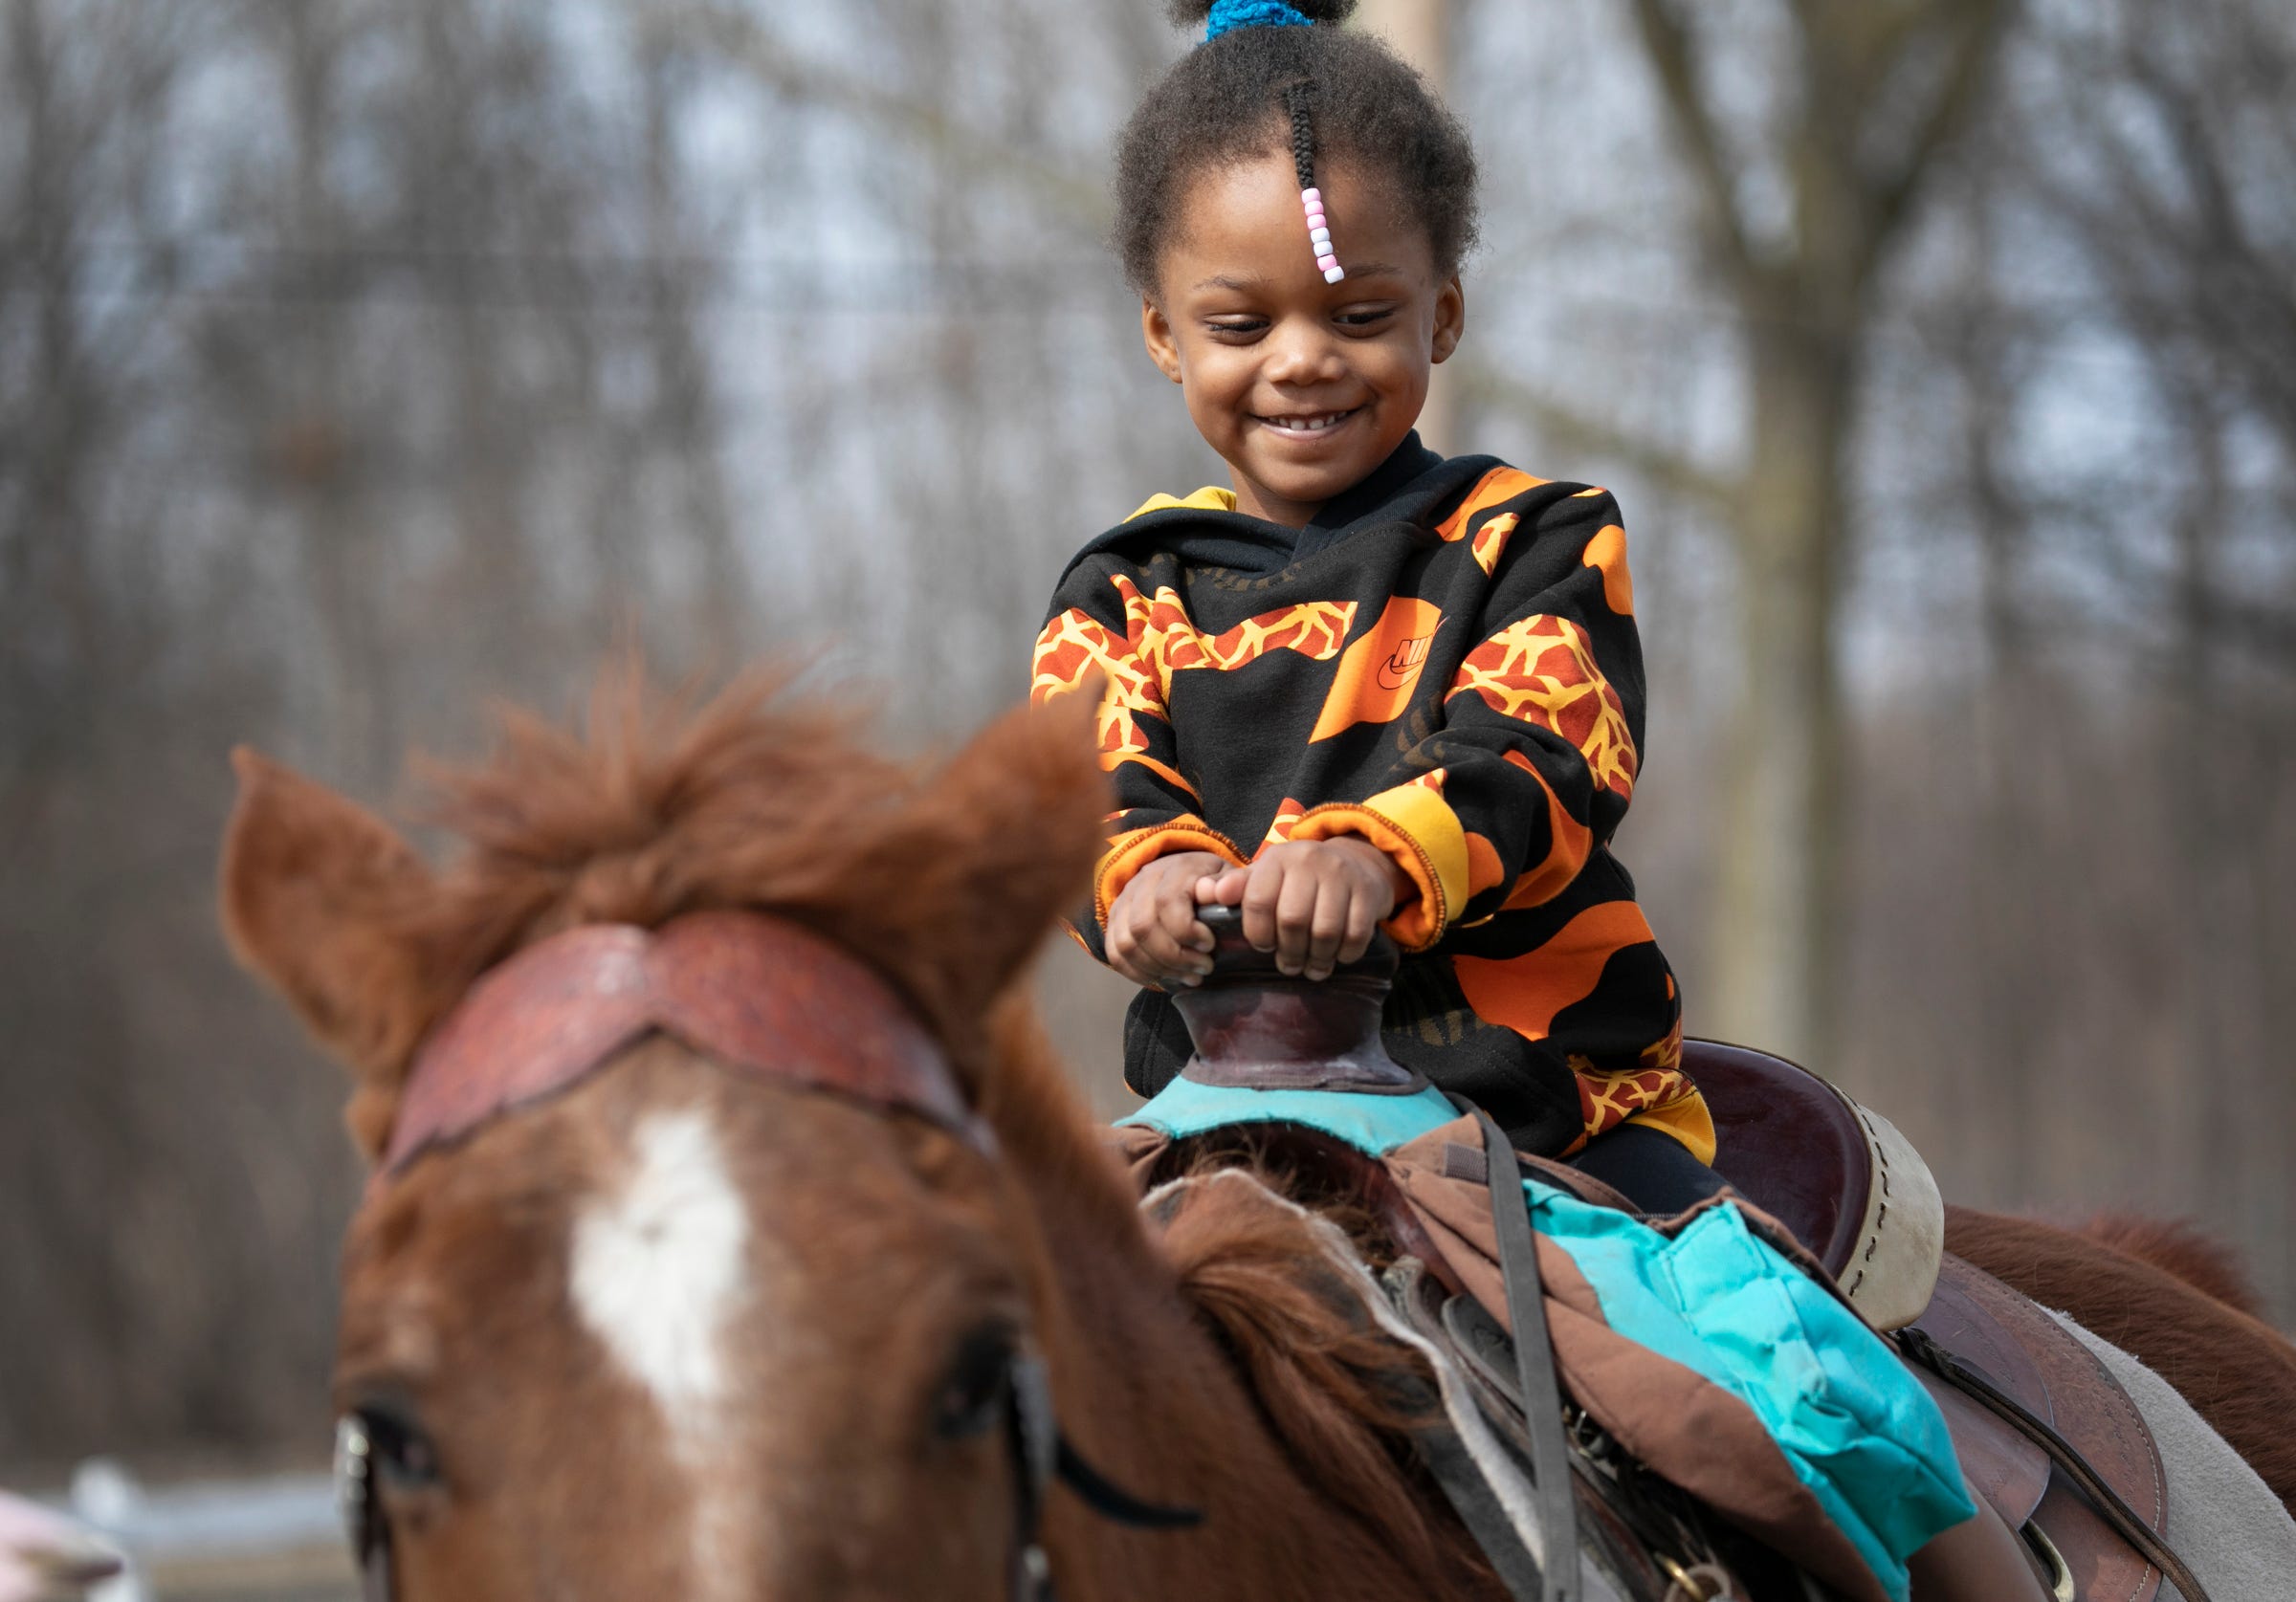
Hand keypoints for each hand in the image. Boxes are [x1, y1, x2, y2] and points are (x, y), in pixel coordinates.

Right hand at [1104, 851, 1232, 988]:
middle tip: (1203, 968)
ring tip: (1189, 976)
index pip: (1166, 901)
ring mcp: (1124, 902)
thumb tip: (1218, 892)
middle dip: (1175, 957)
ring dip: (1159, 969)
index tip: (1209, 945)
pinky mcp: (1114, 922)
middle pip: (1143, 928)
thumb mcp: (1230, 879)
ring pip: (1127, 945)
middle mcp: (1142, 882)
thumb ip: (1231, 884)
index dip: (1186, 930)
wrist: (1185, 875)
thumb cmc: (1214, 883)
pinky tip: (1166, 978)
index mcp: (1175, 869)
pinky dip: (1139, 973)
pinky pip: (1115, 955)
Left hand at [1198, 838, 1412, 980]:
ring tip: (1312, 969)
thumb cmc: (1301, 878)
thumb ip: (1237, 887)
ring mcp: (1341, 874)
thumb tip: (1206, 893)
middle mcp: (1308, 860)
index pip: (1257, 901)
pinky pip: (1355, 935)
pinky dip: (1345, 954)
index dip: (1258, 933)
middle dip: (1289, 953)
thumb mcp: (1267, 876)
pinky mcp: (1368, 891)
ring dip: (1317, 959)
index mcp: (1277, 858)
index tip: (1264, 947)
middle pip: (1292, 920)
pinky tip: (1338, 958)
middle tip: (1289, 967)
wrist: (1357, 862)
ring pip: (1325, 930)